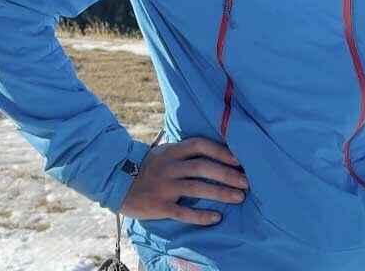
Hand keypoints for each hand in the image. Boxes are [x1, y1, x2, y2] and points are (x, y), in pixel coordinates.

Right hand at [118, 137, 247, 224]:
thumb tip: (216, 152)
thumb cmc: (148, 168)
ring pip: (196, 188)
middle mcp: (169, 167)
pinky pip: (183, 212)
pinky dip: (200, 215)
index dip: (220, 151)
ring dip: (220, 192)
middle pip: (202, 167)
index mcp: (171, 151)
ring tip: (238, 198)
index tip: (239, 160)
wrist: (118, 182)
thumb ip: (184, 153)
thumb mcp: (163, 154)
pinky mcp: (159, 205)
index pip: (199, 145)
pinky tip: (216, 218)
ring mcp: (164, 186)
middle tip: (246, 182)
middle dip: (226, 174)